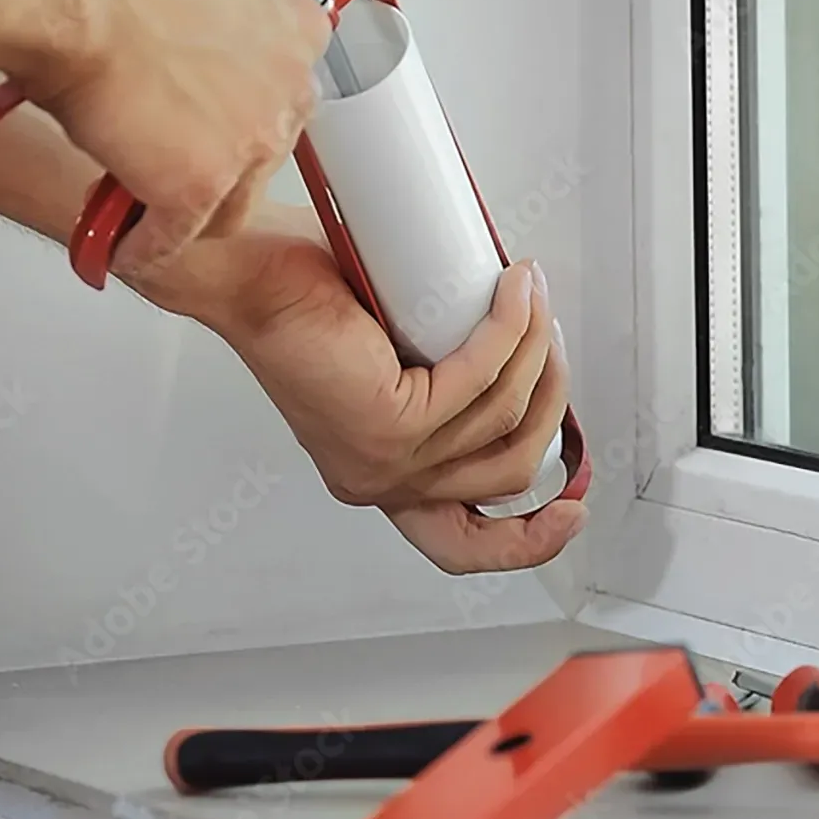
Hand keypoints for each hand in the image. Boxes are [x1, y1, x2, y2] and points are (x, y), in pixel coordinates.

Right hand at [8, 0, 328, 281]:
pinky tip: (126, 242)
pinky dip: (147, 243)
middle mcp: (288, 85)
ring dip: (192, 204)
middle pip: (264, 141)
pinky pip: (178, 235)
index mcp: (297, 25)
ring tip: (151, 201)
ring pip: (231, 199)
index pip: (284, 79)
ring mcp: (252, 142)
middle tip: (173, 146)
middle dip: (219, 148)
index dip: (241, 94)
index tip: (217, 103)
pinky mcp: (201, 187)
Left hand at [145, 205, 586, 573]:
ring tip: (530, 294)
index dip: (527, 540)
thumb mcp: (398, 358)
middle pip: (510, 473)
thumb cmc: (306, 298)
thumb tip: (527, 357)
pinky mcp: (387, 423)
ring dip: (535, 348)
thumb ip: (450, 381)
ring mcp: (385, 459)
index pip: (460, 544)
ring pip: (503, 417)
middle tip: (552, 339)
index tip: (572, 509)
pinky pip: (479, 378)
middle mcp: (382, 480)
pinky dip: (508, 330)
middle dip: (551, 401)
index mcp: (385, 475)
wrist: (246, 275)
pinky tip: (513, 292)